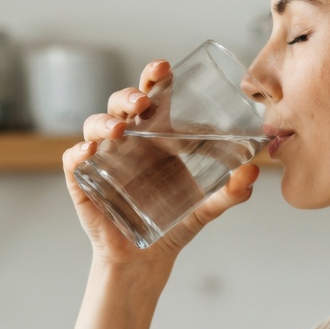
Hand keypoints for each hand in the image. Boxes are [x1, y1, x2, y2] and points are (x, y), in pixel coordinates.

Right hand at [61, 59, 260, 267]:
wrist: (146, 260)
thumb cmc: (173, 224)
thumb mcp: (206, 207)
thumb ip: (230, 192)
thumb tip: (255, 171)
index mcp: (154, 137)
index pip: (151, 97)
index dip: (154, 78)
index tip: (166, 68)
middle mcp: (127, 142)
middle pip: (121, 104)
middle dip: (129, 95)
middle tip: (143, 101)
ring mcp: (102, 159)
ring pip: (94, 125)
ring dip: (105, 121)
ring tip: (120, 128)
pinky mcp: (84, 183)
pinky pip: (74, 161)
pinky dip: (77, 152)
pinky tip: (89, 151)